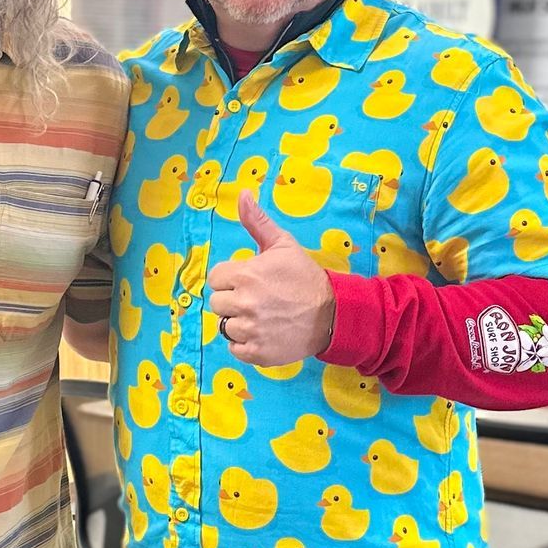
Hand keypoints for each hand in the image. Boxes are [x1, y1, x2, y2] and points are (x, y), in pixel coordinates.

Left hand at [206, 193, 335, 366]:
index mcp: (246, 275)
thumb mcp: (283, 245)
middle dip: (233, 300)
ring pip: (225, 326)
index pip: (215, 278)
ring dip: (239, 323)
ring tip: (262, 316)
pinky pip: (234, 349)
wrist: (332, 314)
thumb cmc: (305, 278)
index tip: (249, 281)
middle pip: (217, 303)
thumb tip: (242, 194)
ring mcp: (250, 330)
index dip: (231, 279)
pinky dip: (245, 344)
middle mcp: (244, 303)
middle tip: (257, 299)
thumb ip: (257, 221)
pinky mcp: (257, 353)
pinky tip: (263, 332)